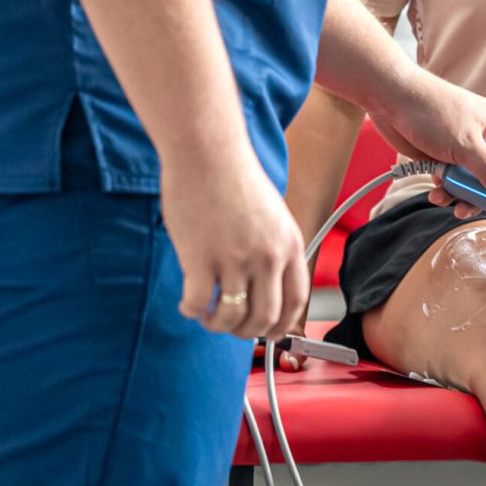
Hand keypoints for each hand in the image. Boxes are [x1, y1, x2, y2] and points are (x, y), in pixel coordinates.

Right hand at [162, 144, 309, 341]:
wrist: (207, 152)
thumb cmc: (235, 179)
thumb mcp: (273, 216)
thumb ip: (274, 250)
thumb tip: (266, 286)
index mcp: (289, 245)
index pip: (296, 302)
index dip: (282, 325)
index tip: (268, 332)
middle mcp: (267, 257)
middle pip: (265, 317)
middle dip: (247, 332)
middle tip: (231, 326)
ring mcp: (235, 259)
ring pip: (232, 317)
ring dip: (218, 325)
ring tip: (208, 316)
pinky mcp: (200, 258)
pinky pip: (198, 304)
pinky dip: (192, 311)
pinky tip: (188, 303)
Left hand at [369, 72, 485, 216]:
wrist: (390, 99)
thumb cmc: (432, 109)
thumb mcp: (465, 143)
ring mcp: (466, 150)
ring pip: (478, 185)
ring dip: (467, 199)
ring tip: (456, 207)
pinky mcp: (446, 159)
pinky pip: (456, 184)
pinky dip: (449, 192)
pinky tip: (438, 194)